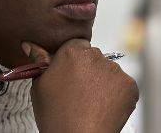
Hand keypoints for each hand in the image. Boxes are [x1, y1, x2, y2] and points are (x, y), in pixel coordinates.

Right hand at [24, 39, 138, 131]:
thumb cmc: (56, 115)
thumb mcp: (39, 86)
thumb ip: (39, 61)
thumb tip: (30, 45)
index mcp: (72, 51)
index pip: (77, 46)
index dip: (73, 63)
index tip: (70, 76)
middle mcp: (96, 56)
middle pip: (94, 58)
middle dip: (89, 72)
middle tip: (79, 93)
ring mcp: (116, 71)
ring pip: (109, 73)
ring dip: (103, 83)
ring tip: (91, 103)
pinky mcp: (130, 86)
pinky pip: (124, 86)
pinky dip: (117, 96)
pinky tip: (104, 107)